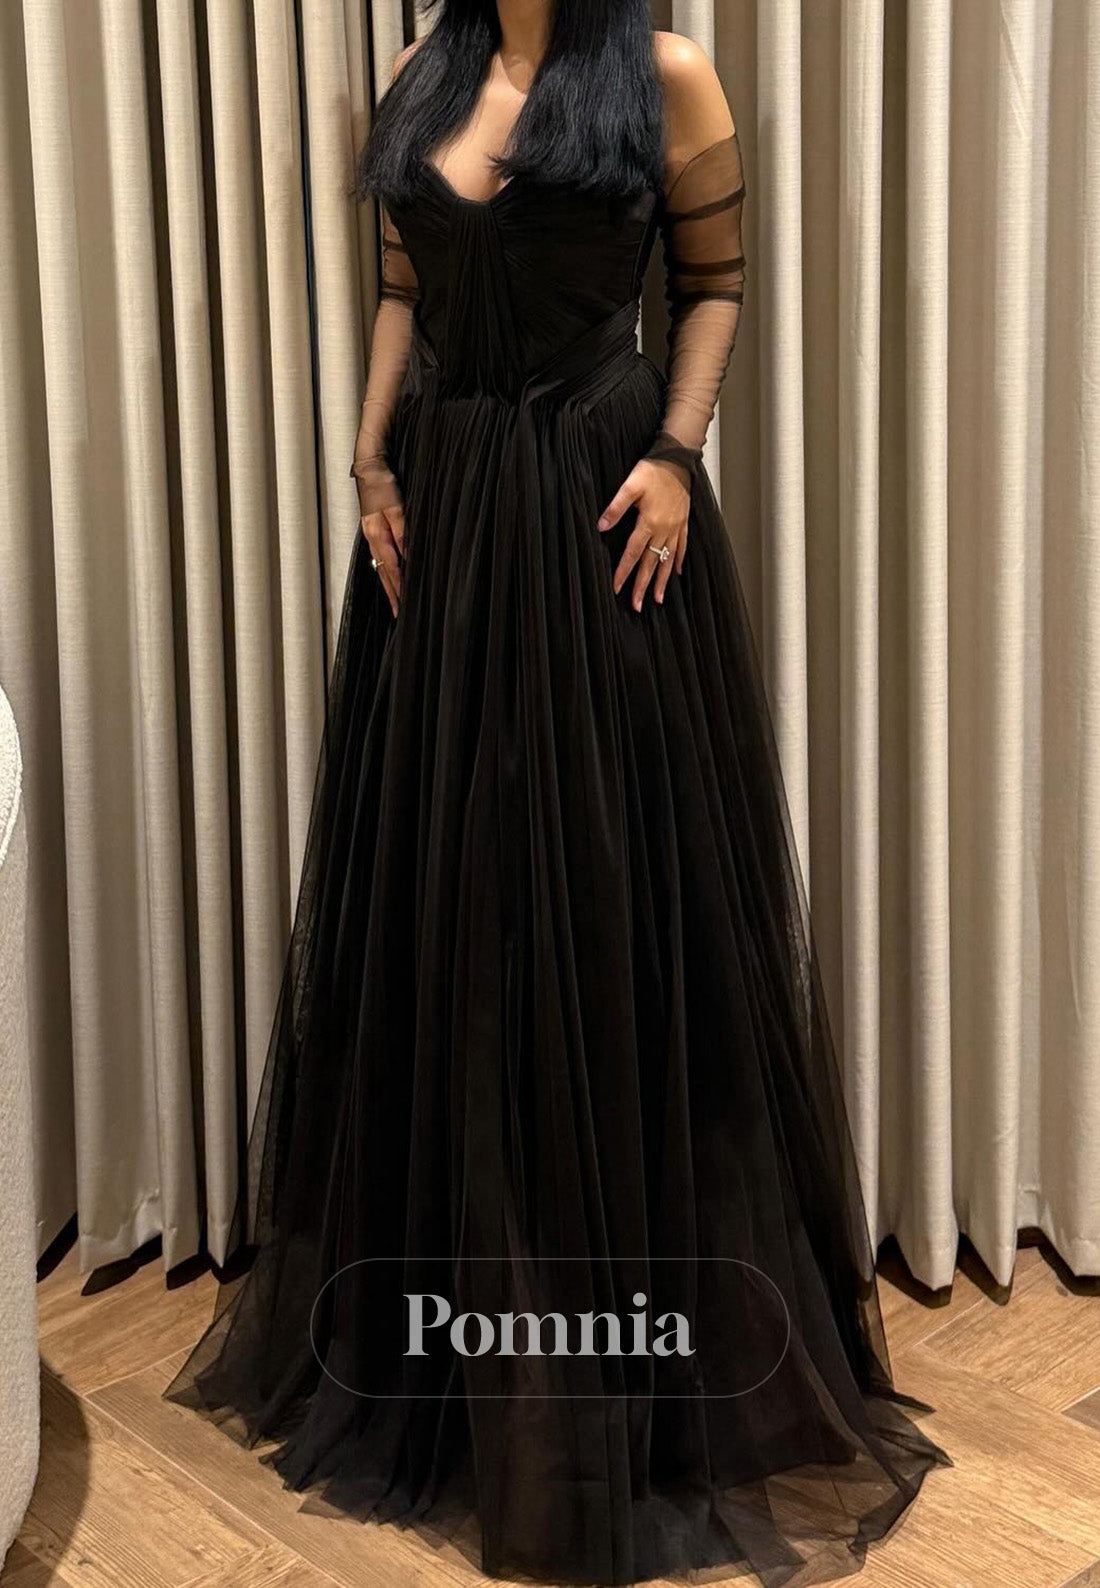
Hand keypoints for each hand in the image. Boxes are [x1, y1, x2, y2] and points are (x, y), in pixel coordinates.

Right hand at [355, 459, 404, 618]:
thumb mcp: (396, 508)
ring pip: (380, 567)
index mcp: (378, 535)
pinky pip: (379, 557)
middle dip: (392, 594)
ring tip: (395, 602)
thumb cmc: (382, 484)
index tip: (405, 605)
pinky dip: (385, 571)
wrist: (368, 466)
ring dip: (388, 586)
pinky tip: (388, 577)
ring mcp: (371, 535)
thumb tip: (408, 556)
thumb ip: (402, 532)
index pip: (391, 568)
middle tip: (398, 614)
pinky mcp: (372, 531)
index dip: (399, 587)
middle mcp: (372, 539)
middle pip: (383, 573)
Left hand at [597, 458, 689, 609]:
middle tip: (637, 606)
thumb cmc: (653, 471)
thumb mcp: (630, 486)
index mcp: (648, 523)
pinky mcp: (683, 523)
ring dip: (662, 581)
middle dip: (643, 586)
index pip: (633, 553)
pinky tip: (676, 574)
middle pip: (651, 563)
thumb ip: (615, 508)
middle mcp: (663, 530)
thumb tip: (601, 527)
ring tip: (658, 600)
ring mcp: (676, 528)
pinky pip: (682, 547)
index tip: (617, 589)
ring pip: (667, 560)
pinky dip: (678, 562)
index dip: (624, 572)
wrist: (678, 460)